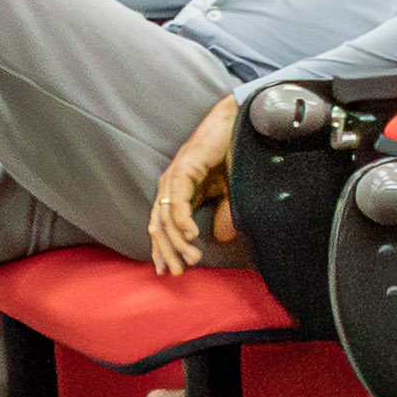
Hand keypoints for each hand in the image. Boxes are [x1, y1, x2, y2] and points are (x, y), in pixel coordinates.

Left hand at [146, 97, 239, 277]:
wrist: (237, 124)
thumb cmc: (233, 155)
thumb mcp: (229, 193)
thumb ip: (223, 214)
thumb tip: (220, 238)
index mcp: (178, 193)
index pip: (164, 227)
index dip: (165, 250)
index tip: (171, 272)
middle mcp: (169, 187)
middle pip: (159, 227)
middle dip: (167, 252)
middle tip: (177, 272)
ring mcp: (173, 178)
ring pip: (166, 218)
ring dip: (177, 241)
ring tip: (192, 258)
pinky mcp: (183, 170)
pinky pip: (178, 201)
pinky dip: (182, 220)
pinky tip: (192, 236)